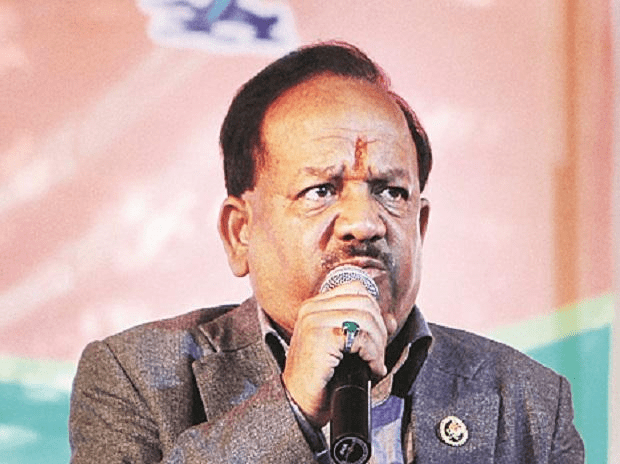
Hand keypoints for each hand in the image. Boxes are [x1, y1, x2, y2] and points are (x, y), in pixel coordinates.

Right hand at [281, 281, 396, 426]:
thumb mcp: (344, 348)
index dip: (375, 310)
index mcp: (315, 306)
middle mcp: (312, 308)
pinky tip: (370, 370)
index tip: (377, 336)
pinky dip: (373, 356)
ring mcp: (315, 321)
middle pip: (365, 302)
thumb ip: (364, 329)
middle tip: (377, 356)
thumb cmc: (320, 380)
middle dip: (380, 330)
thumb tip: (391, 319)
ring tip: (374, 364)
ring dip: (378, 346)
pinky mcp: (321, 337)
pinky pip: (361, 338)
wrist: (298, 406)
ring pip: (366, 319)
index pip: (356, 289)